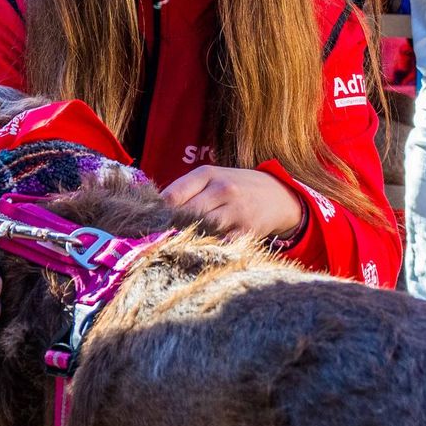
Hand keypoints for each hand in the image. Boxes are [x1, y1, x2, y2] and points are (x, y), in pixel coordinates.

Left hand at [161, 165, 306, 238]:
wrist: (277, 195)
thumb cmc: (234, 187)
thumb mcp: (210, 178)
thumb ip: (183, 191)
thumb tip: (153, 210)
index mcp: (207, 174)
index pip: (173, 195)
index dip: (158, 212)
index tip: (149, 223)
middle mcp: (222, 190)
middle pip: (185, 214)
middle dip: (170, 228)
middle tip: (157, 240)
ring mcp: (236, 211)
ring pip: (202, 230)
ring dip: (187, 239)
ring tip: (176, 247)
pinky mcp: (247, 232)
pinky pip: (222, 244)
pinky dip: (209, 249)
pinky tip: (200, 251)